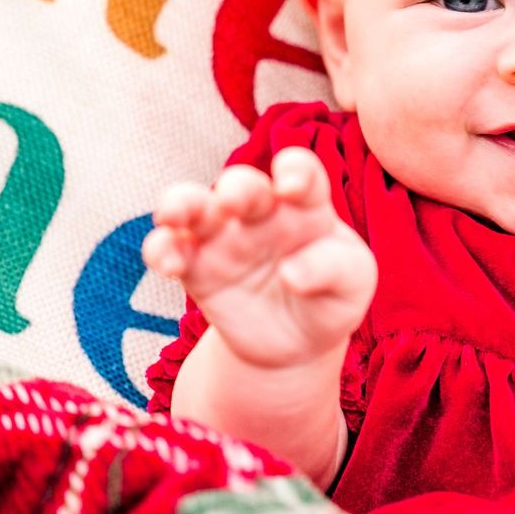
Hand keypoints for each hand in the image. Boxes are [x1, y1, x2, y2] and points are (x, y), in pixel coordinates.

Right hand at [142, 147, 376, 369]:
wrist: (297, 344)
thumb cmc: (331, 298)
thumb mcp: (353, 284)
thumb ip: (335, 269)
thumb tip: (292, 272)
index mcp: (306, 206)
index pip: (301, 172)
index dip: (295, 169)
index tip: (291, 185)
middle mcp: (261, 214)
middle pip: (243, 184)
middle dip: (236, 186)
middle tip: (233, 198)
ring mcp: (224, 237)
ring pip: (194, 206)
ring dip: (179, 202)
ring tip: (172, 214)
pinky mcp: (196, 268)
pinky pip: (170, 250)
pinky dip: (161, 250)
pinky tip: (167, 264)